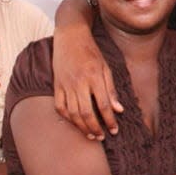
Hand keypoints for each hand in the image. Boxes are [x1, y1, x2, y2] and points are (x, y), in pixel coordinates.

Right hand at [53, 24, 122, 139]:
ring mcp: (65, 85)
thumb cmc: (91, 52)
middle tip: (103, 136)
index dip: (110, 120)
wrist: (70, 38)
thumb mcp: (106, 67)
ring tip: (91, 135)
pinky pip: (60, 107)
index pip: (103, 105)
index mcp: (94, 77)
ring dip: (82, 127)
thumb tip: (119, 109)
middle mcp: (79, 82)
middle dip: (95, 128)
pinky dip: (67, 118)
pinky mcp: (56, 86)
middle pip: (86, 113)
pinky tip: (75, 123)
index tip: (115, 130)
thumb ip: (111, 89)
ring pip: (72, 113)